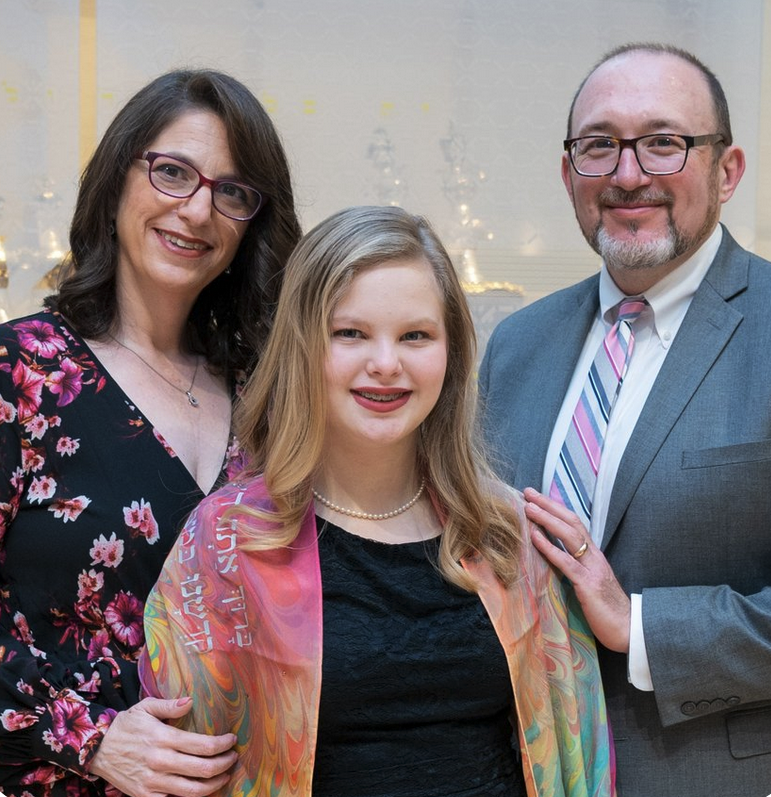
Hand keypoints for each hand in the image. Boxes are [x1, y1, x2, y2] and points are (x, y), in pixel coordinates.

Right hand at [88, 696, 237, 796]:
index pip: (203, 745)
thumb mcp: (145, 707)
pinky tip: (201, 789)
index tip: (232, 741)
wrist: (96, 749)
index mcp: (164, 738)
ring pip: (193, 791)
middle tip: (233, 758)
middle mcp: (161, 762)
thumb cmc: (126, 726)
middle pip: (203, 770)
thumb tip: (191, 701)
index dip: (223, 745)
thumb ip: (170, 705)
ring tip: (224, 775)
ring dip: (214, 784)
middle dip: (225, 764)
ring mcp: (153, 783)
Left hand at [523, 487, 630, 652]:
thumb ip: (576, 567)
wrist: (629, 630)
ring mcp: (592, 568)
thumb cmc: (607, 609)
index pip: (574, 523)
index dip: (556, 509)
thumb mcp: (590, 582)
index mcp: (594, 555)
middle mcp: (594, 556)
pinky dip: (550, 547)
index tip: (537, 497)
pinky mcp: (588, 584)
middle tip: (528, 492)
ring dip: (547, 519)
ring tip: (528, 508)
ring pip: (569, 535)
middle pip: (571, 522)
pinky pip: (567, 562)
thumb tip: (554, 556)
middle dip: (549, 505)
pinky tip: (535, 537)